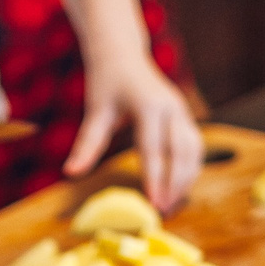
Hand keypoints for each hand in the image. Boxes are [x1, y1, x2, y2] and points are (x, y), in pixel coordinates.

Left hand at [65, 49, 203, 210]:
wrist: (123, 54)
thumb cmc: (106, 82)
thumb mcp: (95, 111)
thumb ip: (87, 144)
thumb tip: (70, 173)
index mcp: (149, 105)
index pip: (154, 148)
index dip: (155, 177)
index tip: (153, 203)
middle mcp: (172, 107)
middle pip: (180, 152)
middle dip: (175, 184)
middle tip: (163, 211)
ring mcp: (182, 111)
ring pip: (193, 151)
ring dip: (186, 179)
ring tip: (171, 205)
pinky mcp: (185, 116)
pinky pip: (194, 146)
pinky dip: (189, 169)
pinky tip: (178, 188)